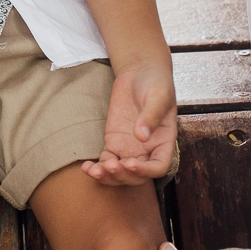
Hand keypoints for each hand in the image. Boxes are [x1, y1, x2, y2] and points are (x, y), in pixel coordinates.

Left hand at [81, 62, 176, 184]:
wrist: (140, 72)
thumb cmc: (156, 83)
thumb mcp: (158, 96)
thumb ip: (150, 116)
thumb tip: (142, 136)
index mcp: (164, 142)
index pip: (158, 167)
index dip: (146, 171)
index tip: (131, 164)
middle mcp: (147, 150)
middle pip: (137, 176)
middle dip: (123, 175)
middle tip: (110, 166)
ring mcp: (129, 148)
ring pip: (119, 173)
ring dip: (107, 177)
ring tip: (94, 171)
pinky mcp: (114, 142)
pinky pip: (105, 161)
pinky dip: (96, 168)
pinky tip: (86, 168)